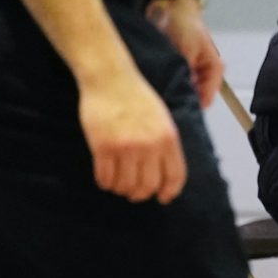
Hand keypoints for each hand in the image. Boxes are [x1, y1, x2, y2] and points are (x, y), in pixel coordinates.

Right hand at [79, 69, 186, 203]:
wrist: (110, 79)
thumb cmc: (138, 97)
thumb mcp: (163, 119)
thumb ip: (165, 144)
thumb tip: (166, 173)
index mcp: (168, 138)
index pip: (175, 176)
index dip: (169, 192)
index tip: (163, 198)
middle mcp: (149, 146)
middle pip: (148, 186)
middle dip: (141, 194)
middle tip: (134, 193)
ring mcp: (126, 147)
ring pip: (125, 185)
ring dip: (121, 189)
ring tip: (119, 185)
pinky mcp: (103, 147)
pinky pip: (105, 177)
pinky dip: (106, 183)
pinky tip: (106, 179)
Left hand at [146, 0, 222, 107]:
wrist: (171, 6)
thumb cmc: (185, 25)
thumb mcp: (187, 51)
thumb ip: (186, 74)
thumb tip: (180, 95)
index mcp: (214, 69)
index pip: (207, 98)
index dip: (193, 107)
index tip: (177, 113)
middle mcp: (204, 72)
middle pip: (195, 95)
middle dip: (182, 99)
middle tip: (164, 104)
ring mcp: (191, 69)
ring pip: (184, 89)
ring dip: (173, 89)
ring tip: (159, 94)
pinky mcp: (178, 66)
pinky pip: (174, 80)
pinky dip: (166, 82)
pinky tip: (156, 84)